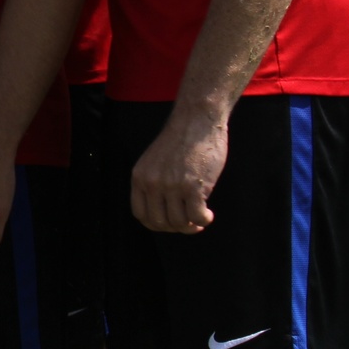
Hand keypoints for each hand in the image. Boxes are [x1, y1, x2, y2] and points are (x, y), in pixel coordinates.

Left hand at [130, 108, 226, 233]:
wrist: (196, 120)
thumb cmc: (180, 141)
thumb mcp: (155, 162)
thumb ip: (154, 183)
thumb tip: (164, 212)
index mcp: (139, 177)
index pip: (140, 214)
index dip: (157, 224)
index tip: (171, 222)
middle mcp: (152, 183)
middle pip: (159, 222)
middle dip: (176, 228)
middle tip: (190, 223)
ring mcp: (171, 185)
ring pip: (179, 223)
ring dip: (192, 226)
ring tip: (201, 218)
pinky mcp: (192, 186)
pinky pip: (196, 217)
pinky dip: (204, 220)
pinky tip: (208, 214)